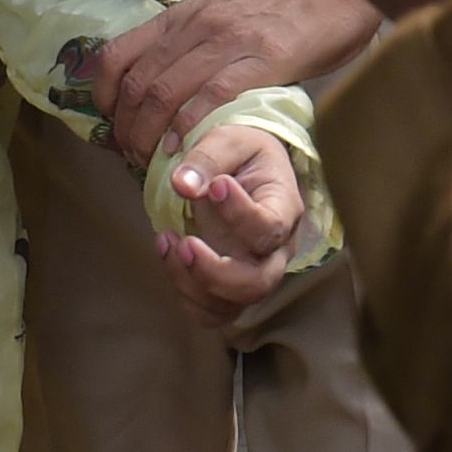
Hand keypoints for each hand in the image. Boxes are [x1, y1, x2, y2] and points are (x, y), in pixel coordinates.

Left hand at [93, 0, 384, 162]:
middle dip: (126, 129)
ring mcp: (227, 41)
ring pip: (165, 92)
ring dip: (149, 135)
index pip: (116, 54)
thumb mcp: (217, 18)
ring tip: (150, 162)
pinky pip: (211, 96)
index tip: (108, 125)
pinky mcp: (260, 60)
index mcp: (180, 16)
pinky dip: (189, 128)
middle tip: (130, 157)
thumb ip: (185, 47)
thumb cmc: (276, 12)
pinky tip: (183, 150)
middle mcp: (195, 26)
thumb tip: (150, 90)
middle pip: (138, 83)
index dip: (102, 96)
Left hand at [154, 119, 311, 325]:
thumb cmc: (242, 153)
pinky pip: (213, 312)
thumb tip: (183, 185)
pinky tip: (168, 253)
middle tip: (185, 242)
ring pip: (233, 303)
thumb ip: (208, 158)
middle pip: (258, 283)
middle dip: (216, 273)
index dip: (240, 214)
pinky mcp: (231, 286)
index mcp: (284, 208)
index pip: (270, 227)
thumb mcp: (229, 140)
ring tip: (167, 241)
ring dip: (192, 283)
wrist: (242, 168)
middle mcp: (276, 249)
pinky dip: (186, 295)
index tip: (216, 186)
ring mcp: (254, 272)